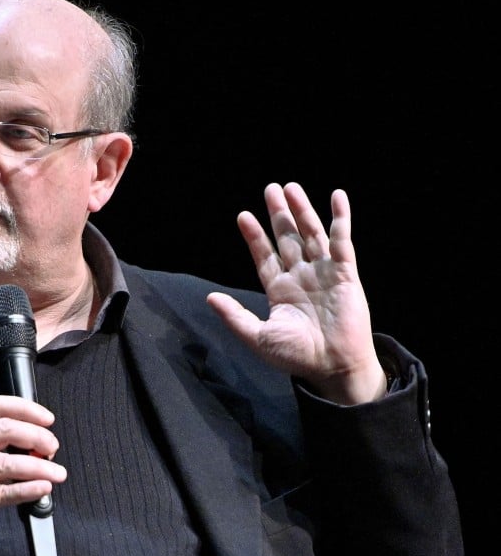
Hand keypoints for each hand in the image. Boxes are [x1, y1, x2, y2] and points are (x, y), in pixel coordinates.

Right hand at [0, 395, 66, 555]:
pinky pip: (0, 493)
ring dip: (38, 468)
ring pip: (5, 464)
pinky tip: (41, 488)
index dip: (26, 409)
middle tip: (53, 448)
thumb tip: (33, 445)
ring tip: (57, 473)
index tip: (47, 419)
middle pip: (3, 429)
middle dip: (36, 437)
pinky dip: (26, 490)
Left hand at [206, 182, 386, 404]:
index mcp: (280, 290)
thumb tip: (209, 298)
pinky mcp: (345, 274)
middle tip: (270, 189)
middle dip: (278, 214)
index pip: (264, 256)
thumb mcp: (258, 337)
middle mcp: (301, 277)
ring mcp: (323, 273)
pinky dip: (340, 219)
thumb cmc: (297, 357)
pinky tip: (337, 197)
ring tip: (291, 188)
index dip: (254, 236)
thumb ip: (234, 316)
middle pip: (287, 238)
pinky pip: (342, 242)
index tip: (243, 216)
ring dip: (302, 211)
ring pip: (310, 234)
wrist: (333, 368)